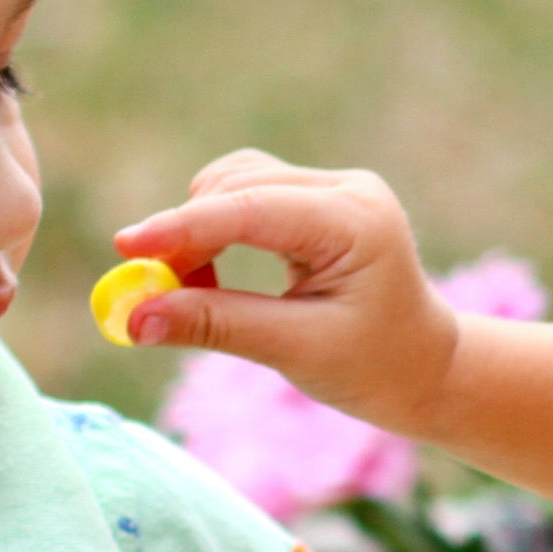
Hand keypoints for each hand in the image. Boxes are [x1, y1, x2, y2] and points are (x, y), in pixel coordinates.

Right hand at [105, 152, 460, 428]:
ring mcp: (335, 188)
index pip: (253, 209)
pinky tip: (211, 273)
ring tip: (191, 290)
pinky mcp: (316, 198)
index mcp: (358, 223)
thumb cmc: (375, 367)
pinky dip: (215, 228)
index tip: (125, 248)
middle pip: (238, 187)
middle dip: (185, 234)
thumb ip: (216, 325)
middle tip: (150, 292)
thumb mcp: (296, 351)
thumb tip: (133, 317)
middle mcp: (349, 190)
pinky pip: (247, 194)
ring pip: (236, 183)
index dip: (183, 227)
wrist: (427, 368)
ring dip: (197, 229)